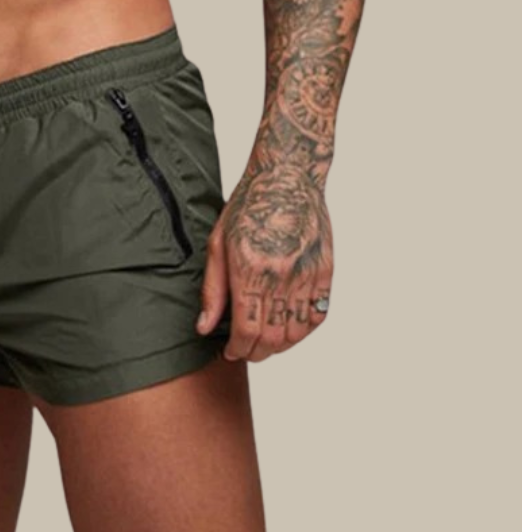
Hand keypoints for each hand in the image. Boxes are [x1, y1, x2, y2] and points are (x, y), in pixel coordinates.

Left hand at [196, 167, 333, 362]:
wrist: (286, 178)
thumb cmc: (248, 206)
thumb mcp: (218, 243)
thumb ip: (212, 289)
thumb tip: (205, 327)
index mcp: (250, 269)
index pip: (246, 329)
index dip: (238, 349)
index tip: (230, 352)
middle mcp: (281, 276)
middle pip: (272, 337)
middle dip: (256, 352)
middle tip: (245, 351)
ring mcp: (307, 275)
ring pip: (297, 332)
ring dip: (279, 346)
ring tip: (264, 343)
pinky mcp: (325, 272)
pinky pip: (318, 316)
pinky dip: (303, 331)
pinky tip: (288, 329)